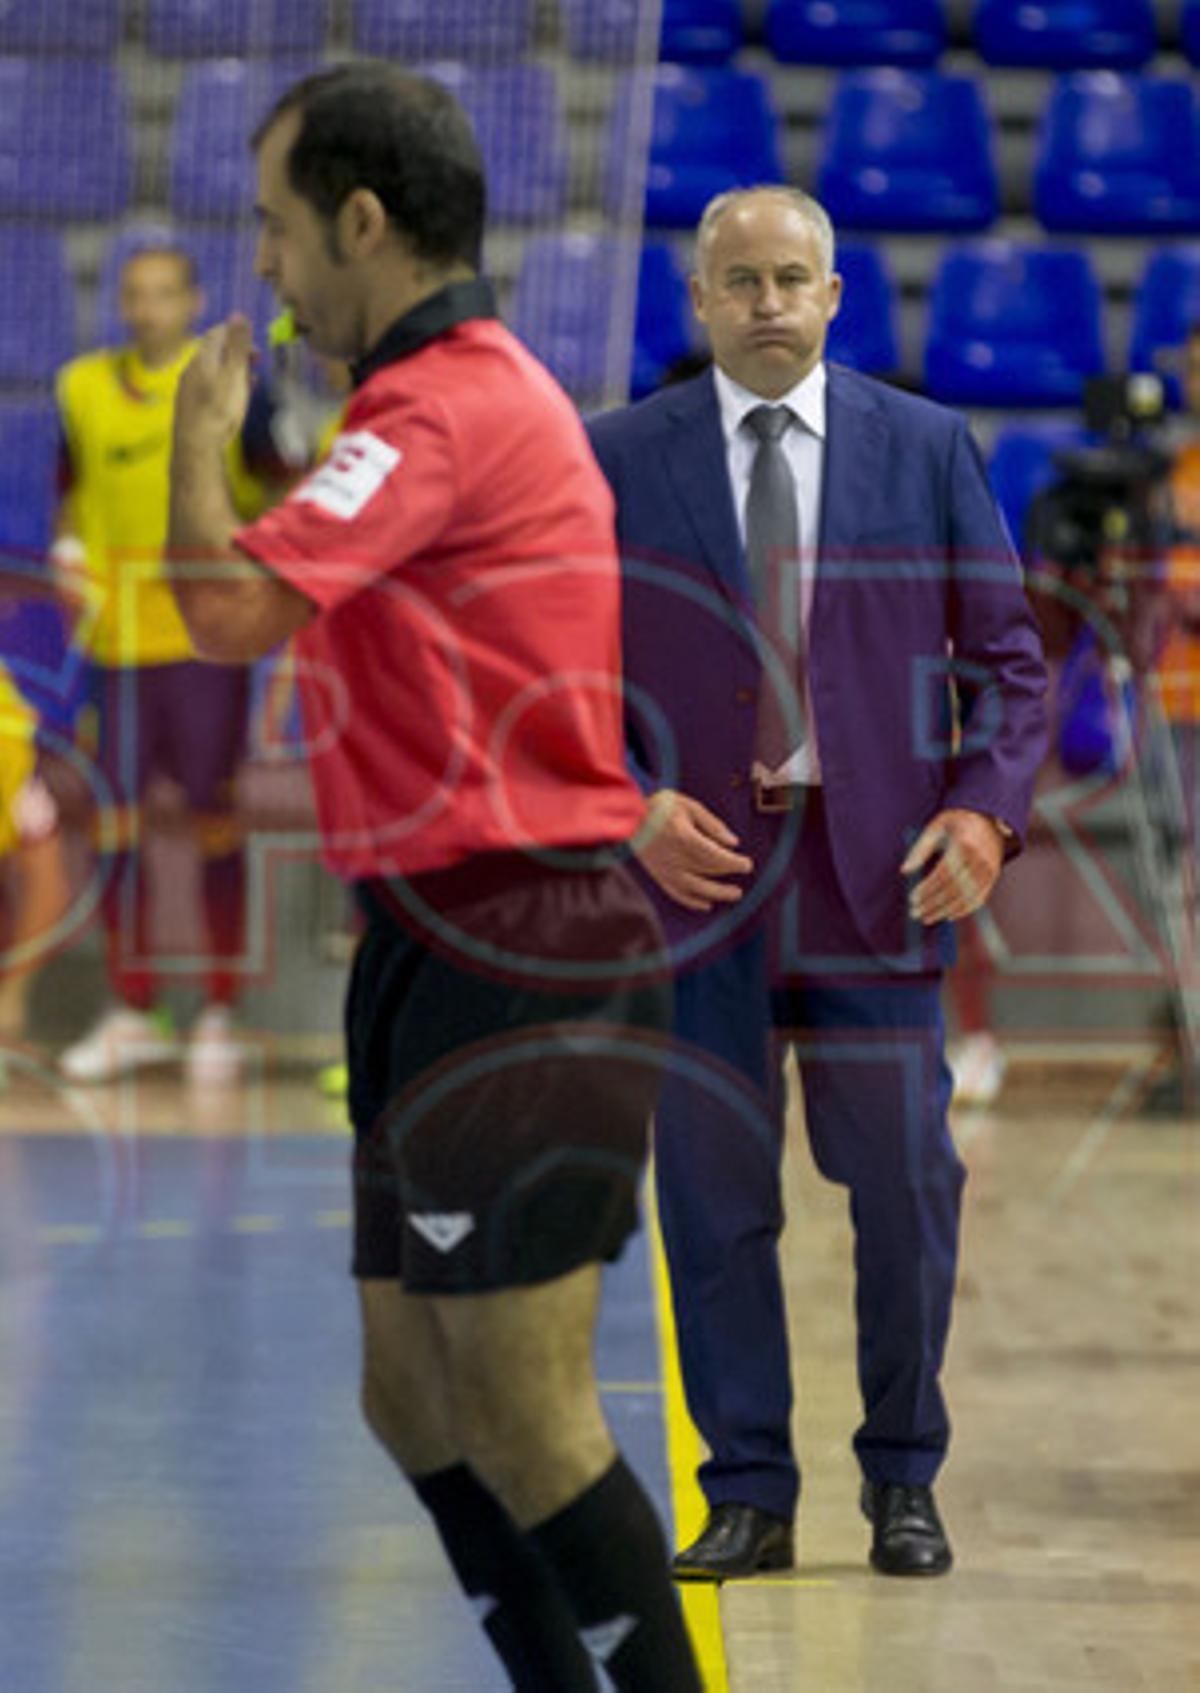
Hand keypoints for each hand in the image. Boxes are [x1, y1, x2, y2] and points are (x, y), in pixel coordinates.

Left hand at [175, 315, 254, 448]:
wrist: (196, 446)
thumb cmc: (219, 410)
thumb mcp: (234, 375)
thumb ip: (237, 345)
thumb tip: (239, 314)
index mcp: (203, 357)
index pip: (218, 331)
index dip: (238, 333)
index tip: (256, 346)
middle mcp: (191, 367)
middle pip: (215, 350)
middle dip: (237, 352)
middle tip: (257, 361)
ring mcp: (188, 386)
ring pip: (212, 368)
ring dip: (232, 369)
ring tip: (250, 379)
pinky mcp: (189, 404)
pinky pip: (208, 385)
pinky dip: (224, 384)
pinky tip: (233, 397)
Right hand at [633, 789, 752, 911]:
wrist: (628, 816)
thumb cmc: (660, 807)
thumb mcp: (689, 806)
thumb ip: (712, 824)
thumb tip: (733, 842)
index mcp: (684, 838)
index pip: (715, 855)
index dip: (734, 862)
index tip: (747, 864)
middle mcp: (675, 857)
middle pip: (709, 871)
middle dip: (729, 874)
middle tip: (743, 876)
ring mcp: (666, 869)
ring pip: (696, 887)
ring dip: (717, 893)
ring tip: (734, 894)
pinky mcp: (658, 876)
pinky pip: (677, 893)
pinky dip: (693, 901)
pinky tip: (706, 905)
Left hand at [901, 808, 1004, 925]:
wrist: (987, 817)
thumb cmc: (956, 821)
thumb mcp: (935, 827)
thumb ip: (920, 849)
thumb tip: (904, 871)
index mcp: (964, 843)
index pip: (944, 873)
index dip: (927, 888)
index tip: (912, 899)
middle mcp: (979, 858)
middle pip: (955, 888)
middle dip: (933, 904)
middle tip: (916, 913)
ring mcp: (989, 868)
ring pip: (967, 897)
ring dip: (945, 911)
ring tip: (927, 917)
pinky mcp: (994, 876)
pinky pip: (979, 898)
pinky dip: (964, 910)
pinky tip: (948, 916)